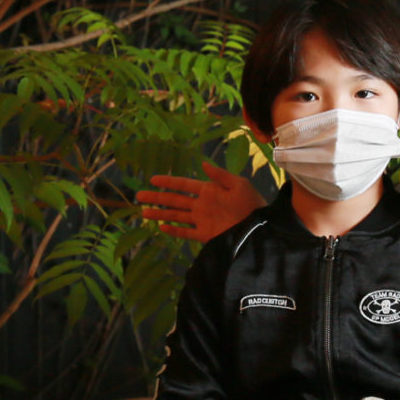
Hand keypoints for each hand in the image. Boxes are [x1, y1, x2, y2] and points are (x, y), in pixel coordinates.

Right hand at [136, 161, 265, 242]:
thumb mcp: (239, 185)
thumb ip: (220, 176)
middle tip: (139, 195)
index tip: (152, 179)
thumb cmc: (252, 204)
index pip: (184, 185)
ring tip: (143, 213)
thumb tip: (203, 164)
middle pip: (174, 200)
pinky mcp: (206, 235)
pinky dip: (174, 231)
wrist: (260, 228)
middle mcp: (202, 205)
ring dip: (160, 214)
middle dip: (157, 197)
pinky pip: (186, 233)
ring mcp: (202, 220)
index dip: (168, 182)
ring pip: (176, 216)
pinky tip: (161, 228)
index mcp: (209, 191)